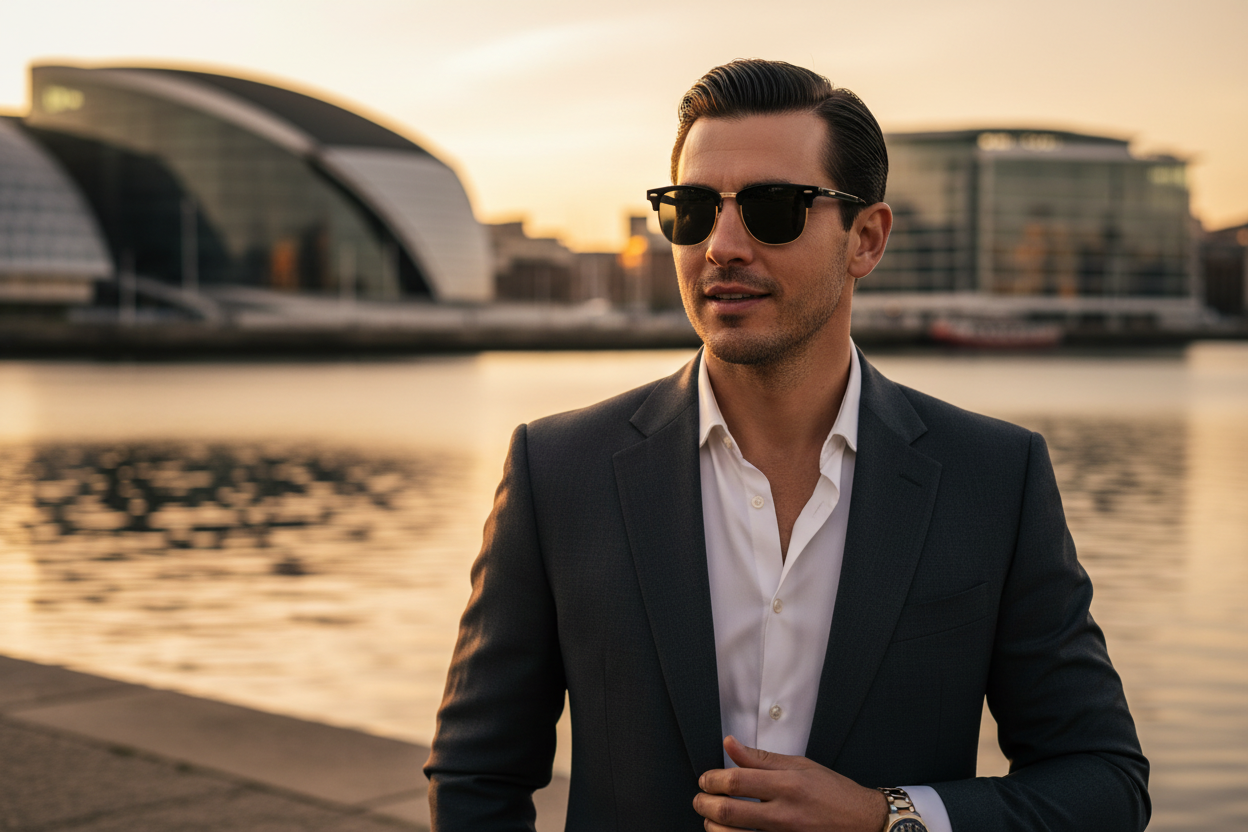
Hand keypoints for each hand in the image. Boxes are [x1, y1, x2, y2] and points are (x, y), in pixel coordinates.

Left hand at [693, 736, 889, 831]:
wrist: (864, 823)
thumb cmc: (834, 793)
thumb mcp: (801, 766)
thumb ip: (761, 759)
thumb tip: (730, 744)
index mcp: (788, 785)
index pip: (736, 782)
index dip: (711, 780)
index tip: (705, 779)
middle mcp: (785, 814)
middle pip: (729, 812)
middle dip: (704, 805)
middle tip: (700, 799)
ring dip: (713, 828)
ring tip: (710, 820)